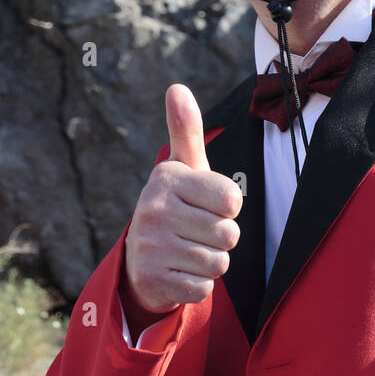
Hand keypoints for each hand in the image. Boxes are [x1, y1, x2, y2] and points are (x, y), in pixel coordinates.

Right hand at [123, 84, 243, 313]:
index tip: (207, 205)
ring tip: (188, 250)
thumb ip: (187, 130)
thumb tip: (176, 87)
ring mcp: (150, 246)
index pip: (233, 200)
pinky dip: (198, 285)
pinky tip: (179, 272)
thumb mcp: (185, 168)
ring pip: (218, 263)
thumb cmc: (177, 204)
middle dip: (221, 238)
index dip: (228, 207)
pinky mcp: (152, 279)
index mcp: (167, 178)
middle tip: (197, 231)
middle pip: (228, 235)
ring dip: (211, 262)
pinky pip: (203, 288)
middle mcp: (154, 209)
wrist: (141, 257)